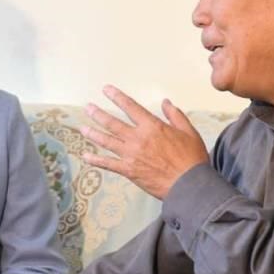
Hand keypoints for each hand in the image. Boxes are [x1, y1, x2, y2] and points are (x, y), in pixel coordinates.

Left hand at [80, 85, 209, 199]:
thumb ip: (175, 115)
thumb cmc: (191, 158)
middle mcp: (137, 138)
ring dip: (93, 133)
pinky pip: (108, 164)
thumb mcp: (188, 131)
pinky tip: (85, 155)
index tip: (106, 90)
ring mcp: (130, 155)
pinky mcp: (128, 170)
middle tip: (88, 107)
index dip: (117, 97)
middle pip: (112, 123)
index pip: (130, 107)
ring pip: (107, 141)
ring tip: (82, 127)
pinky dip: (95, 159)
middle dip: (98, 114)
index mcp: (152, 126)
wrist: (188, 184)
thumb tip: (165, 102)